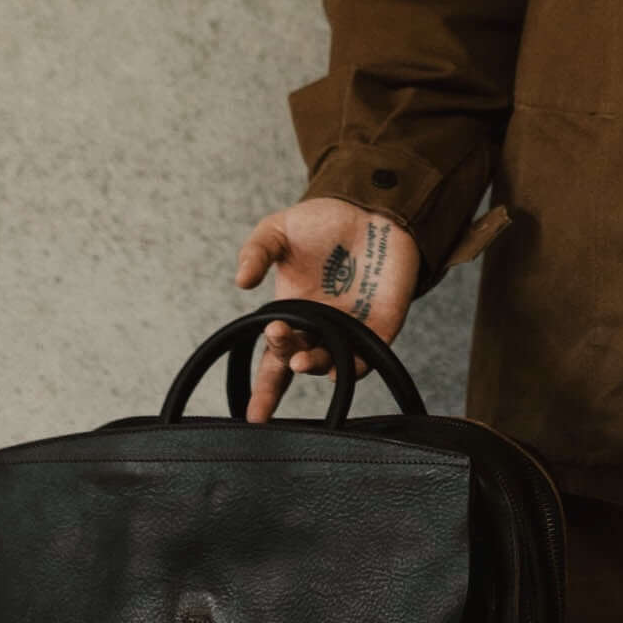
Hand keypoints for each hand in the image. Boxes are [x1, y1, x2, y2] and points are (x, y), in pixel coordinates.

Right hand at [233, 197, 416, 422]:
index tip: (254, 413)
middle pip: (297, 365)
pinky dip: (354, 367)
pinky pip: (367, 358)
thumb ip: (257, 252)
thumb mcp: (277, 231)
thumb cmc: (323, 222)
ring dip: (314, 366)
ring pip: (330, 365)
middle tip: (278, 337)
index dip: (264, 391)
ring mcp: (349, 330)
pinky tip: (342, 365)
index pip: (274, 361)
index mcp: (291, 315)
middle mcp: (318, 329)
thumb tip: (242, 281)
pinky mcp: (380, 326)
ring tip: (302, 357)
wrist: (372, 208)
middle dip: (284, 363)